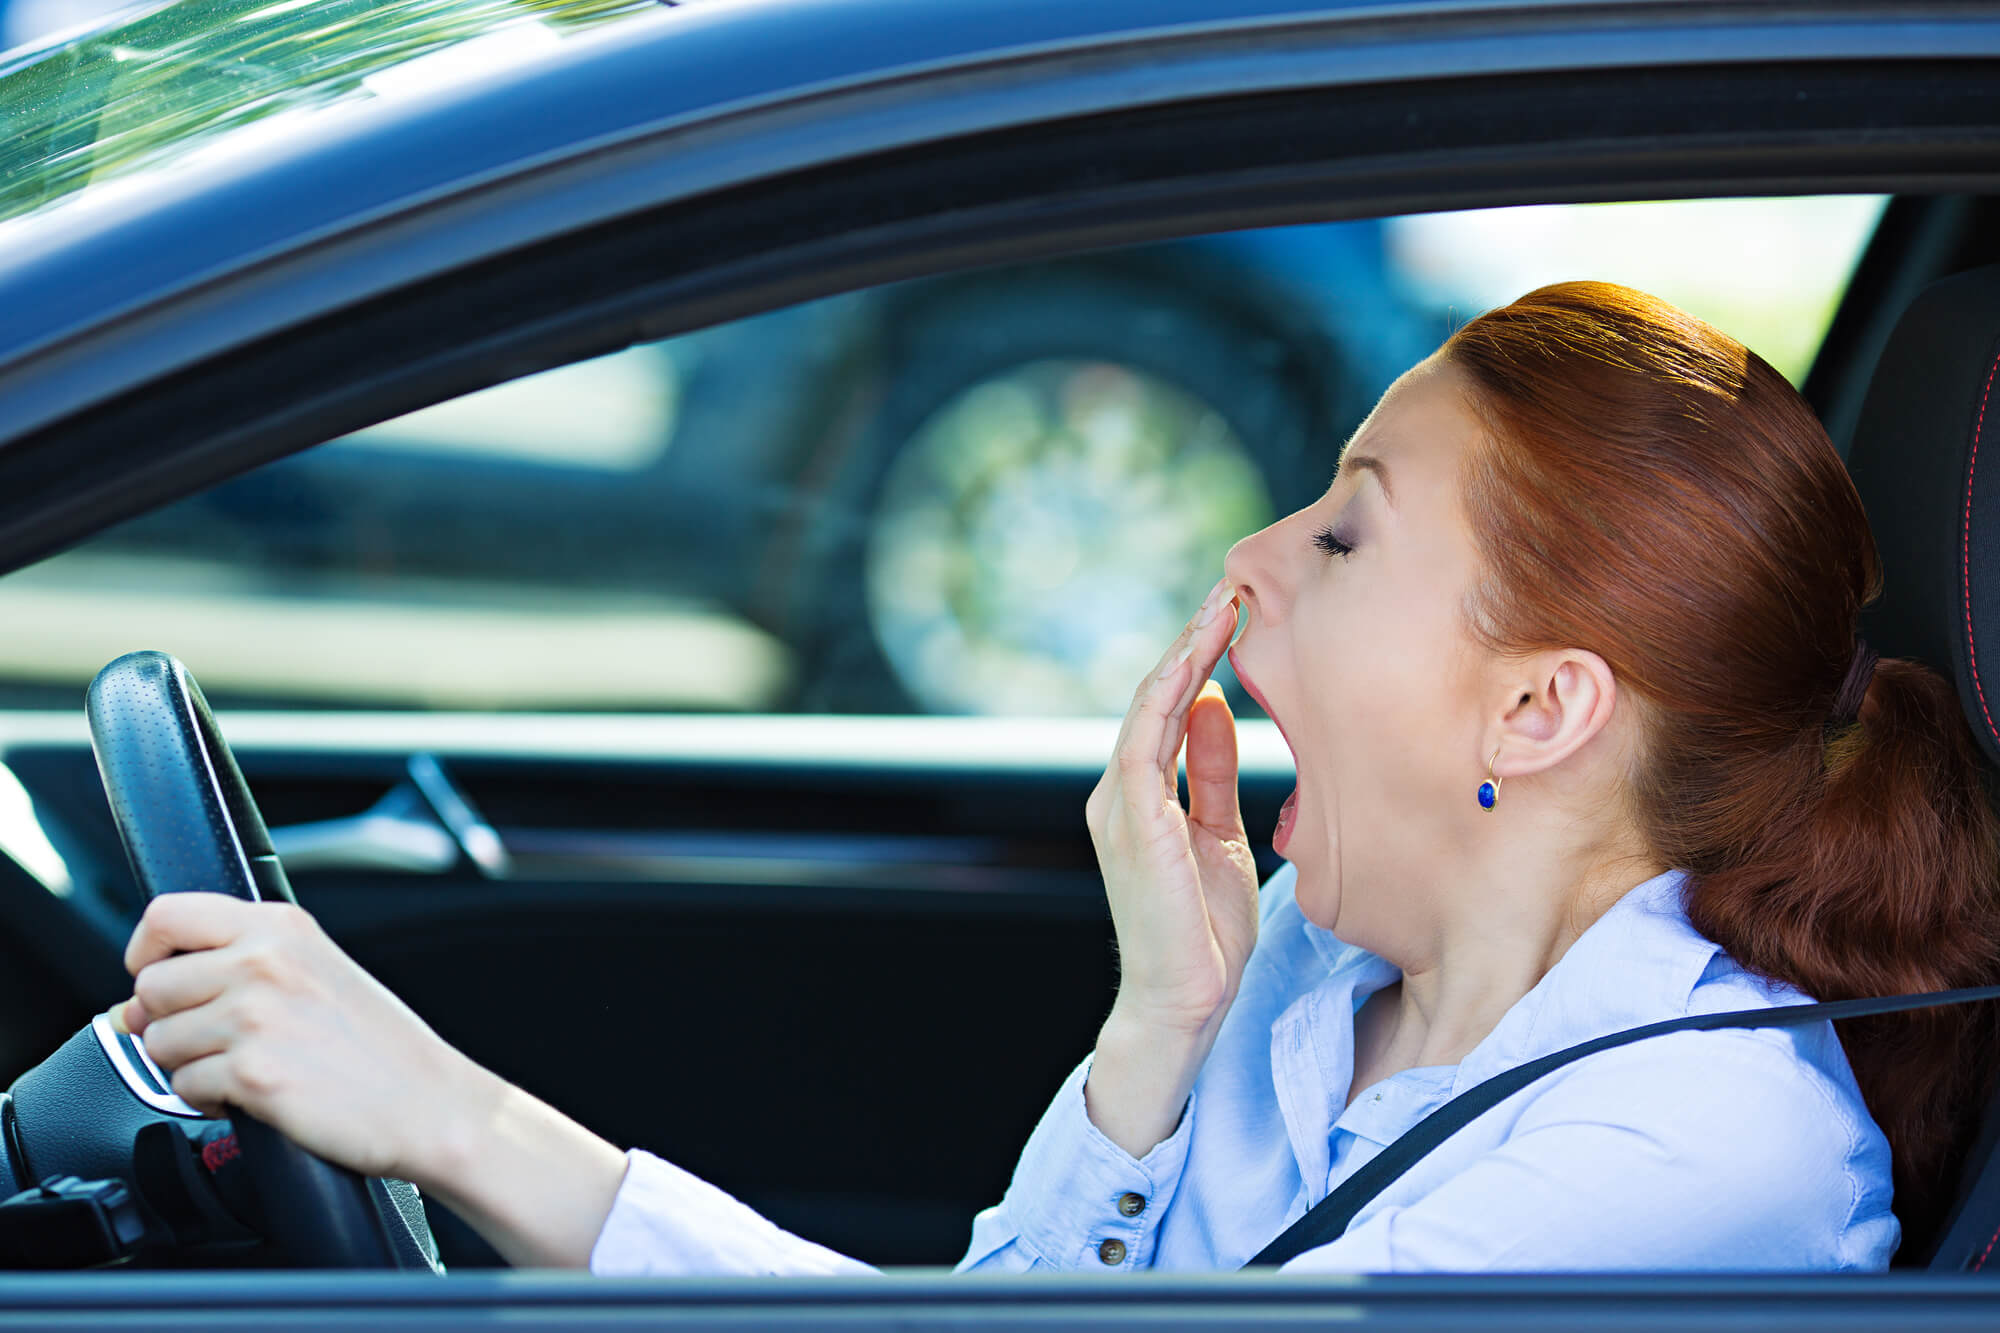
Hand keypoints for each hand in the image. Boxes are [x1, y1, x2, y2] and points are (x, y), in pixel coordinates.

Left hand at [116, 893, 484, 1184]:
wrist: (427, 1102)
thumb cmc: (380, 1046)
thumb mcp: (317, 969)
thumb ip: (238, 964)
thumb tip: (138, 1001)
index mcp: (280, 927)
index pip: (167, 915)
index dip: (146, 951)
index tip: (157, 976)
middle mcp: (263, 962)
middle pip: (151, 986)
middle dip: (167, 1021)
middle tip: (212, 1040)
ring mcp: (254, 1016)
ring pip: (158, 1041)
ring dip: (186, 1064)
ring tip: (240, 1067)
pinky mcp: (251, 1072)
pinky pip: (182, 1087)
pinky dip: (207, 1100)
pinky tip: (250, 1094)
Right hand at [1086, 577, 1259, 1038]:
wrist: (1183, 1002)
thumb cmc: (1203, 934)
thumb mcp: (1220, 835)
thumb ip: (1214, 774)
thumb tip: (1217, 710)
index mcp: (1140, 798)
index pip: (1167, 710)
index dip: (1199, 659)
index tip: (1236, 614)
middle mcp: (1119, 793)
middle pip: (1154, 697)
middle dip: (1193, 640)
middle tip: (1233, 588)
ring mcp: (1119, 805)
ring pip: (1147, 707)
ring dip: (1185, 652)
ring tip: (1222, 606)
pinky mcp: (1131, 819)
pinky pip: (1145, 739)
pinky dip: (1169, 694)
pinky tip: (1199, 659)